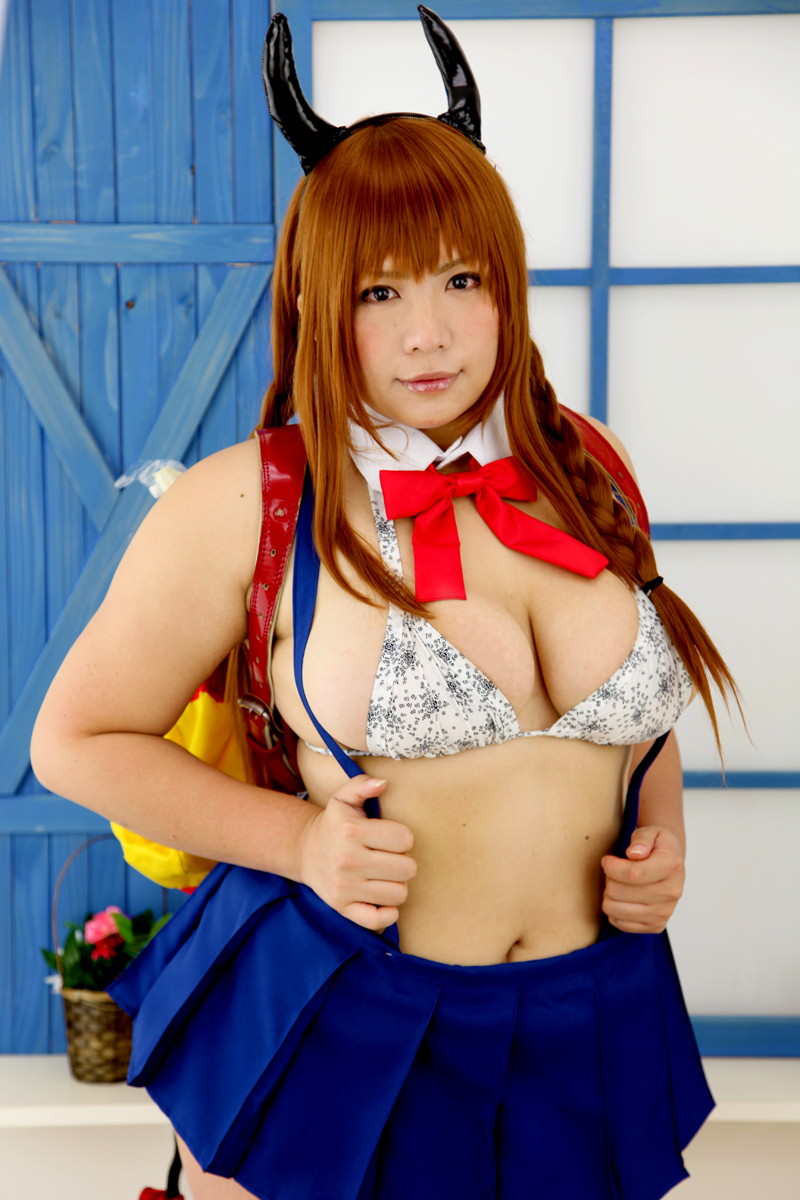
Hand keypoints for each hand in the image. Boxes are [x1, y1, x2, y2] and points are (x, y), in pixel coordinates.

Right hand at [298, 775, 416, 932]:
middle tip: (389, 857)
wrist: (305, 851)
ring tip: (384, 874)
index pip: (405, 838)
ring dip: (397, 884)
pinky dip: (388, 911)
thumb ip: (362, 785)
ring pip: (399, 893)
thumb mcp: (344, 798)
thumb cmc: (335, 824)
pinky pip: (379, 919)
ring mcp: (345, 888)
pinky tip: (382, 897)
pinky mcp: (343, 908)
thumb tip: (382, 783)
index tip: (390, 837)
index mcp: (352, 832)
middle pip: (407, 869)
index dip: (403, 837)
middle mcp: (348, 861)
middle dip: (403, 861)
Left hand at [600, 826, 684, 933]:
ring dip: (609, 895)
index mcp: (672, 866)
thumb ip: (641, 839)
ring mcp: (665, 912)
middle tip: (613, 872)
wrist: (671, 866)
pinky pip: (620, 923)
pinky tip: (622, 898)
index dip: (611, 867)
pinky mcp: (656, 926)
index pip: (633, 873)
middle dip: (609, 879)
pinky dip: (614, 910)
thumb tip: (634, 853)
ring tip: (617, 884)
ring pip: (616, 909)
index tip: (606, 860)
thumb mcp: (651, 833)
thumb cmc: (656, 847)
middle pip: (620, 892)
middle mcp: (672, 892)